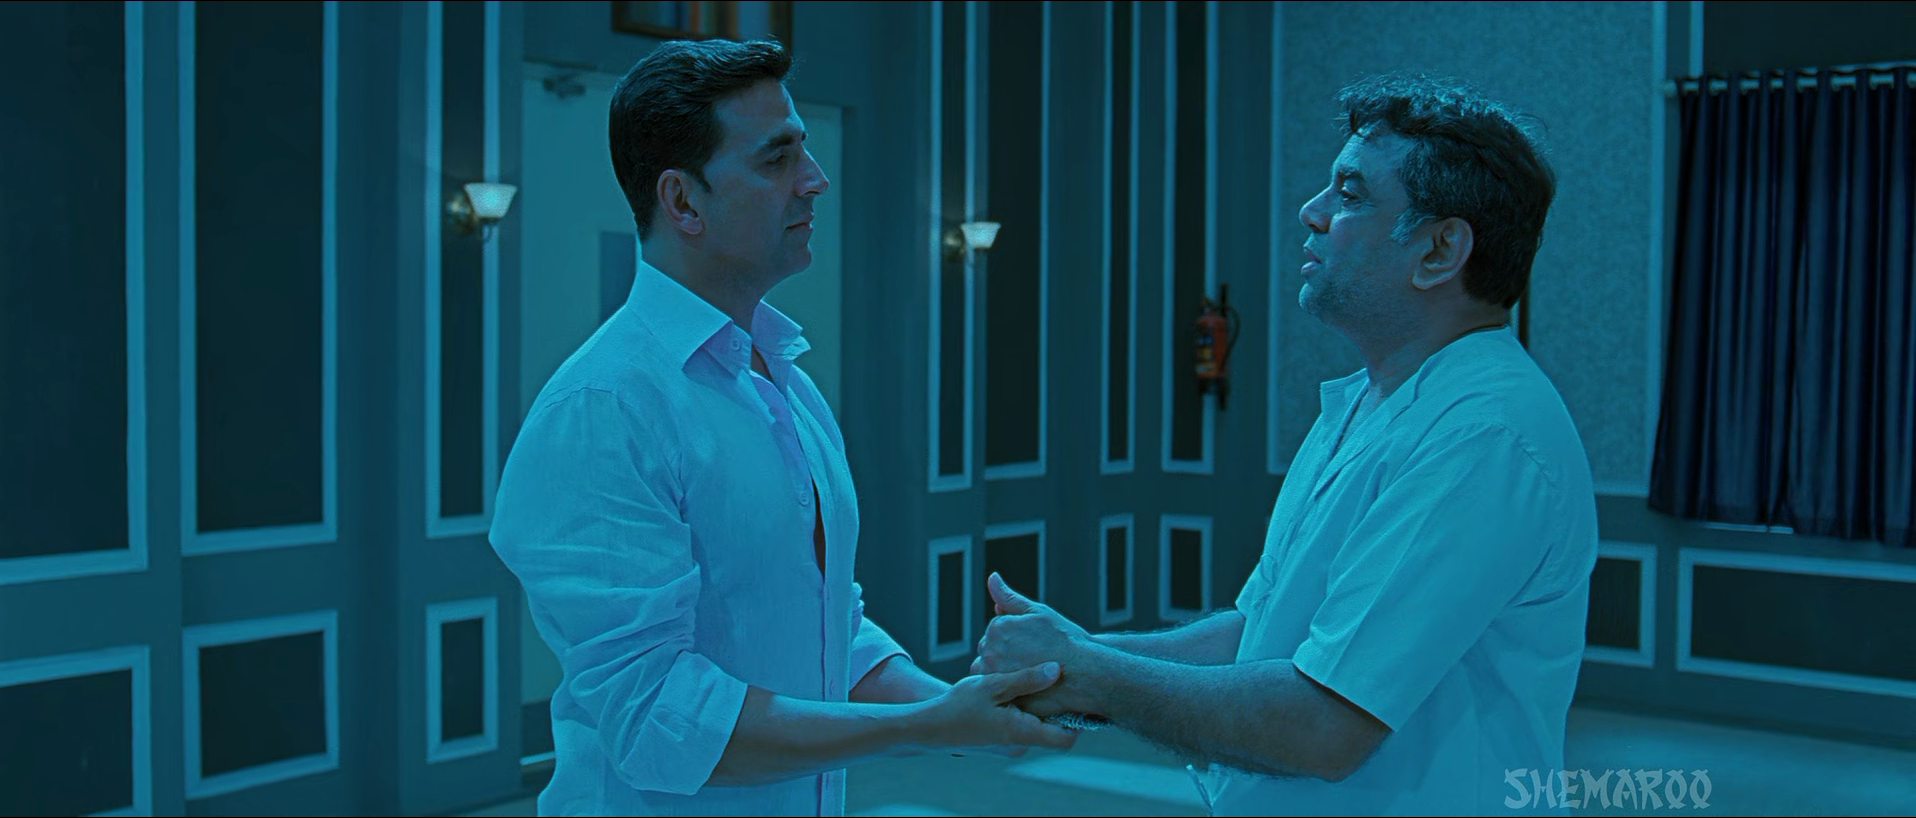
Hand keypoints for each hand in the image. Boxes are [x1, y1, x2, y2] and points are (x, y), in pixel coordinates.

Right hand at [913, 662, 1078, 756]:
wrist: (928, 728)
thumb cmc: (957, 707)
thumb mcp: (992, 685)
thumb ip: (1026, 678)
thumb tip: (1057, 670)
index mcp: (1022, 734)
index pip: (1067, 738)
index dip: (1077, 718)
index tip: (1076, 692)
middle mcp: (1021, 745)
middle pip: (1054, 729)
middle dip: (1056, 704)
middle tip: (1057, 677)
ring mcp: (1011, 746)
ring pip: (1037, 725)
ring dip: (1037, 704)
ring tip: (1033, 677)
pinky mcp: (1002, 742)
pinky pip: (1023, 725)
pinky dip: (1022, 708)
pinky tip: (1013, 688)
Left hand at [970, 573, 1100, 717]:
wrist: (1086, 673)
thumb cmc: (1065, 640)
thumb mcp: (1038, 612)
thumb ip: (1010, 598)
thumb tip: (992, 577)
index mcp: (998, 627)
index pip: (996, 631)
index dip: (1016, 637)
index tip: (1033, 644)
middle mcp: (991, 650)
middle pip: (989, 651)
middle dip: (1005, 654)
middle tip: (1033, 659)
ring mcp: (996, 675)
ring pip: (989, 672)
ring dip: (1001, 672)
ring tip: (1028, 674)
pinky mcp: (1003, 696)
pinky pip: (997, 692)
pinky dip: (1007, 689)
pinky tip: (1025, 688)